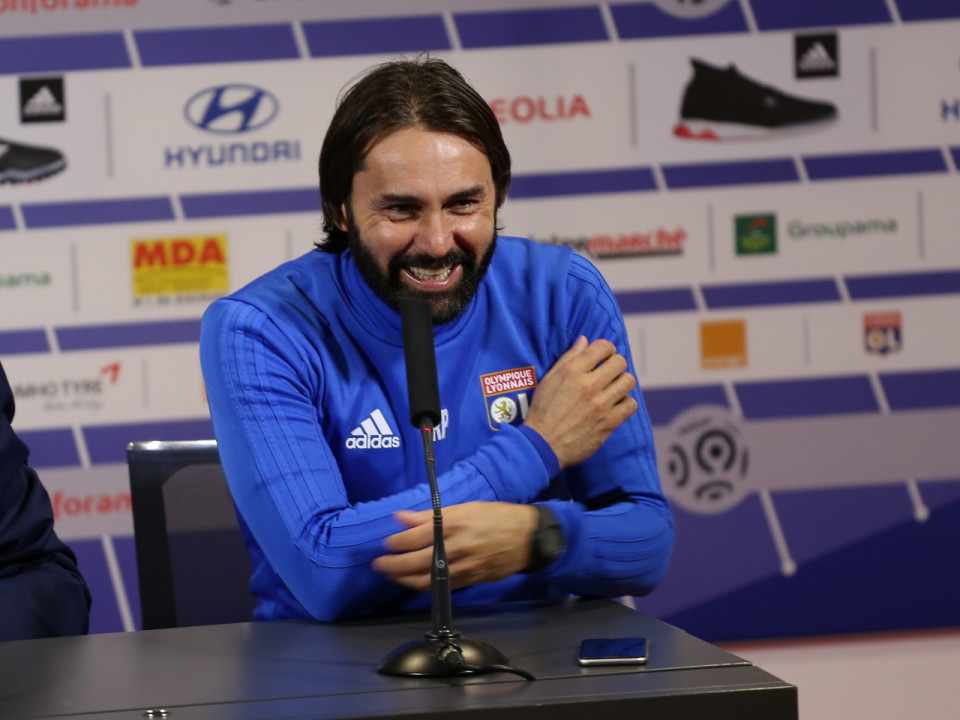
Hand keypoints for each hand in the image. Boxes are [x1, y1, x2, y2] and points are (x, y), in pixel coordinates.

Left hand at [372, 502, 537, 590]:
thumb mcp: (464, 508)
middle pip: (416, 562)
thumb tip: (401, 518)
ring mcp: (464, 566)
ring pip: (427, 580)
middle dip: (393, 565)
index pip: (415, 537)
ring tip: (393, 575)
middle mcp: (457, 547)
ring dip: (404, 580)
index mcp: (454, 524)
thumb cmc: (495, 516)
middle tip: (379, 564)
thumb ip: (429, 515)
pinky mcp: (471, 580)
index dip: (396, 543)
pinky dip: (424, 586)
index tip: (387, 544)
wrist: (527, 537)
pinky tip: (414, 582)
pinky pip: (442, 587)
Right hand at [524, 336, 636, 468]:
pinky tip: (615, 405)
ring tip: (613, 389)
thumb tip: (584, 340)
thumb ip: (569, 358)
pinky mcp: (608, 422)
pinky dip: (625, 403)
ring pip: (628, 381)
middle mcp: (588, 385)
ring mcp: (600, 404)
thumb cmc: (543, 411)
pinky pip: (630, 404)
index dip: (606, 349)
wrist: (543, 445)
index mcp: (572, 371)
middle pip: (620, 362)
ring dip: (622, 382)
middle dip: (615, 365)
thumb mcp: (549, 380)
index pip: (603, 347)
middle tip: (609, 373)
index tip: (603, 357)